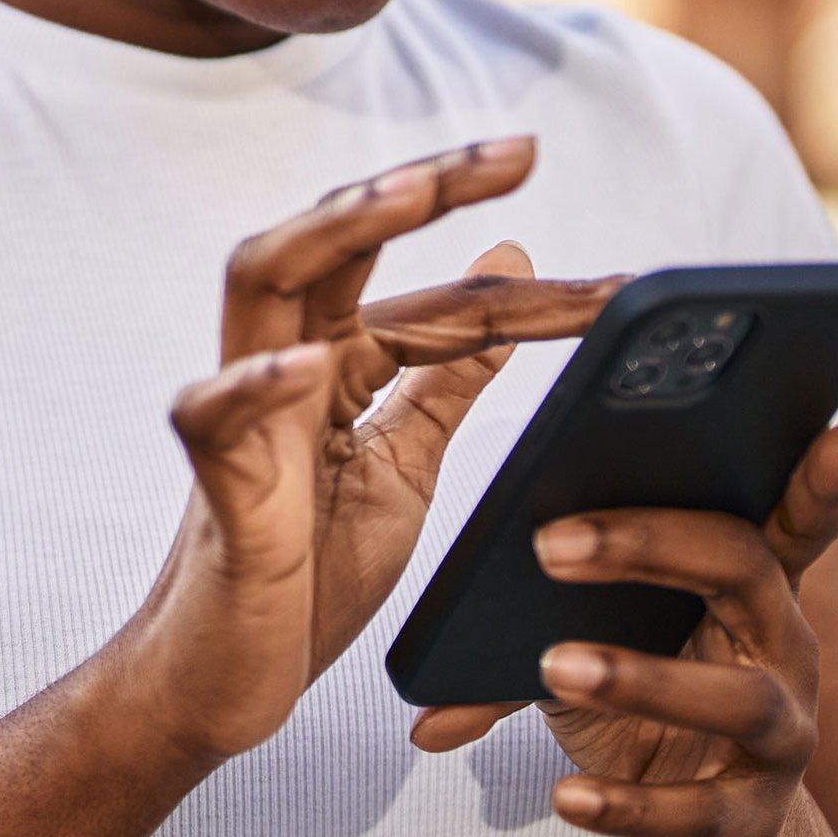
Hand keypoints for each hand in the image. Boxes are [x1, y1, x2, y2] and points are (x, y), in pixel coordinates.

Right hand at [122, 137, 618, 767]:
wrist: (226, 684)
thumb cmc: (305, 572)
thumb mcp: (405, 463)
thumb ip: (447, 373)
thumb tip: (509, 259)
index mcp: (333, 365)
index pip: (428, 296)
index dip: (526, 291)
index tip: (624, 289)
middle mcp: (282, 368)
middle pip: (332, 239)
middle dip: (419, 186)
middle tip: (514, 151)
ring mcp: (244, 421)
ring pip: (258, 281)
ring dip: (330, 230)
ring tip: (405, 193)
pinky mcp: (217, 491)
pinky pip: (213, 420)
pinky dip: (253, 387)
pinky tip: (302, 367)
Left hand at [407, 425, 837, 836]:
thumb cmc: (642, 715)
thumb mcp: (596, 647)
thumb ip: (527, 628)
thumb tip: (421, 684)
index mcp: (751, 586)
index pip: (796, 515)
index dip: (824, 477)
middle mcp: (784, 647)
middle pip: (744, 570)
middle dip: (650, 546)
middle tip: (549, 543)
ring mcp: (782, 735)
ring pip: (737, 697)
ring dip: (640, 679)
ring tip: (553, 667)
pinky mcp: (753, 818)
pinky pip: (701, 810)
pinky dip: (629, 804)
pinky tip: (565, 797)